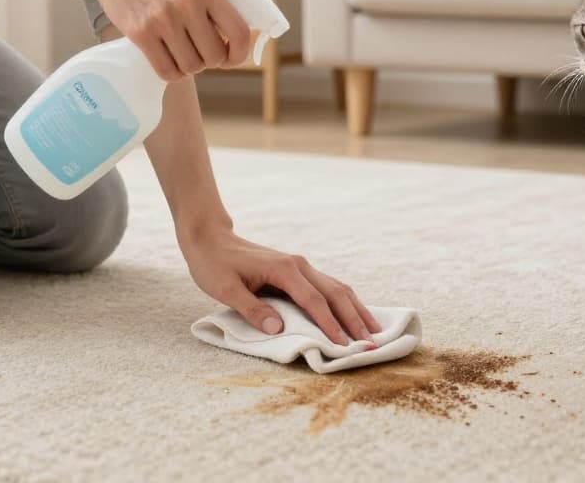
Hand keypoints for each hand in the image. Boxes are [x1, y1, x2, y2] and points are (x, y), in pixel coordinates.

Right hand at [92, 0, 251, 80]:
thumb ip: (214, 5)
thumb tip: (233, 42)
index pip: (239, 33)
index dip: (239, 54)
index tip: (231, 58)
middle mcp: (188, 4)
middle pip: (214, 56)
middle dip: (209, 61)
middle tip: (198, 52)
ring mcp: (163, 19)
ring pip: (191, 67)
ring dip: (188, 67)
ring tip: (180, 53)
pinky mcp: (140, 33)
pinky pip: (166, 71)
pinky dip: (171, 72)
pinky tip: (167, 60)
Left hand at [179, 226, 381, 344]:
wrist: (210, 239)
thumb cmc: (215, 265)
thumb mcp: (226, 290)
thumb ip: (253, 309)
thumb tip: (279, 329)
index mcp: (284, 270)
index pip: (314, 301)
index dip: (330, 324)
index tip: (345, 346)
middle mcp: (299, 265)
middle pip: (335, 293)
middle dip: (354, 319)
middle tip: (371, 342)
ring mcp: (301, 266)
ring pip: (337, 288)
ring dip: (356, 309)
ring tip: (373, 330)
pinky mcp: (298, 271)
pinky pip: (328, 287)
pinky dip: (345, 302)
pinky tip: (354, 314)